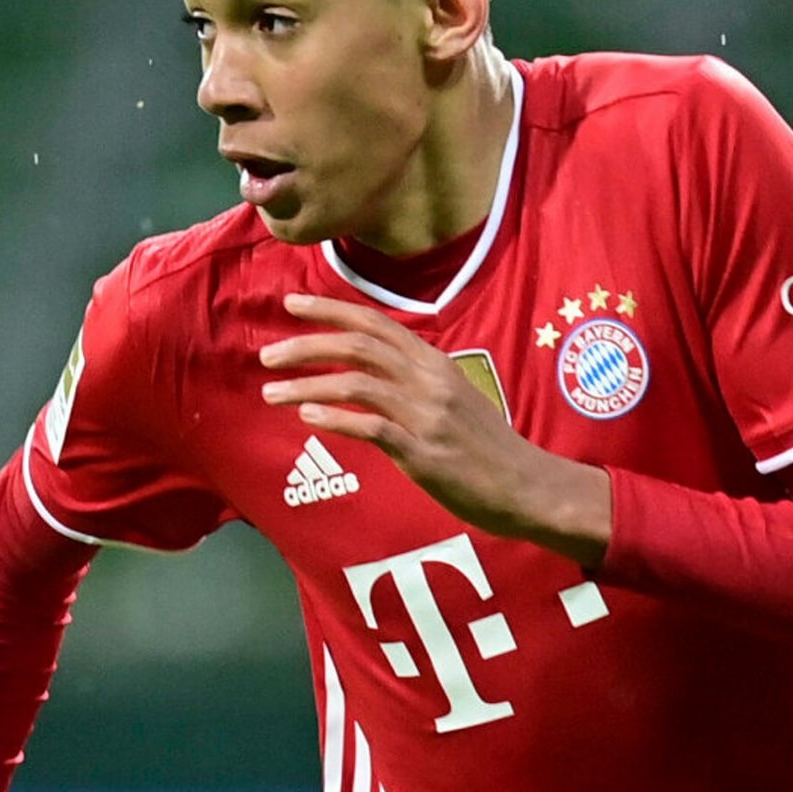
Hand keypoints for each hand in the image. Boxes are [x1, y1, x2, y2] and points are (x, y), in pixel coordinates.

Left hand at [259, 293, 610, 564]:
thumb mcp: (455, 399)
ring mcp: (427, 415)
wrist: (527, 486)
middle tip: (265, 356)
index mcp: (435, 363)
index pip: (375, 324)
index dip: (331, 310)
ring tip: (271, 394)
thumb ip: (416, 381)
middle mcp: (429, 380)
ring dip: (307, 385)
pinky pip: (372, 427)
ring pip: (357, 383)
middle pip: (359, 346)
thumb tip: (371, 372)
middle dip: (307, 345)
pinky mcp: (424, 452)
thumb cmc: (487, 447)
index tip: (291, 305)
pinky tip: (308, 417)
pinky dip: (336, 418)